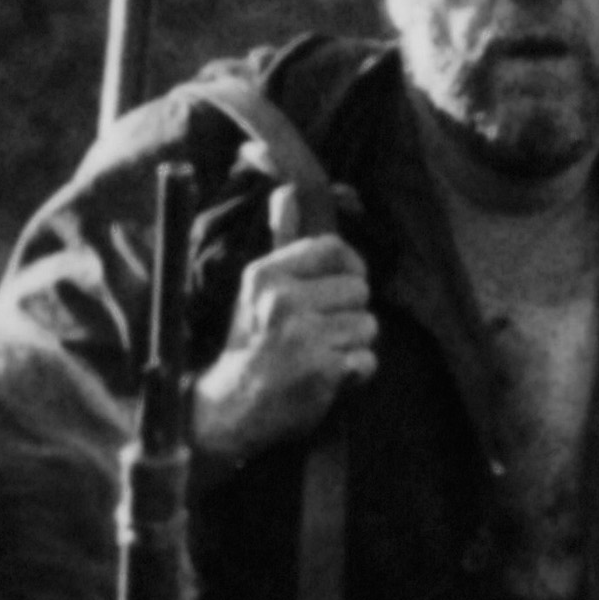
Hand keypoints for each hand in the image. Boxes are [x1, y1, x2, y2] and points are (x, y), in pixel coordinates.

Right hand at [191, 230, 375, 470]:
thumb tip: (288, 190)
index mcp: (267, 275)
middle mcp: (283, 301)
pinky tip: (328, 378)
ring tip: (320, 356)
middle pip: (360, 290)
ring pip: (368, 326)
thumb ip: (280, 240)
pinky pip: (367, 361)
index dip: (348, 268)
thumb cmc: (249, 345)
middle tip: (318, 335)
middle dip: (348, 314)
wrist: (229, 409)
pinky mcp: (322, 370)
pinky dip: (354, 375)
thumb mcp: (256, 290)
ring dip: (352, 346)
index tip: (337, 290)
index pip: (335, 249)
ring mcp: (303, 336)